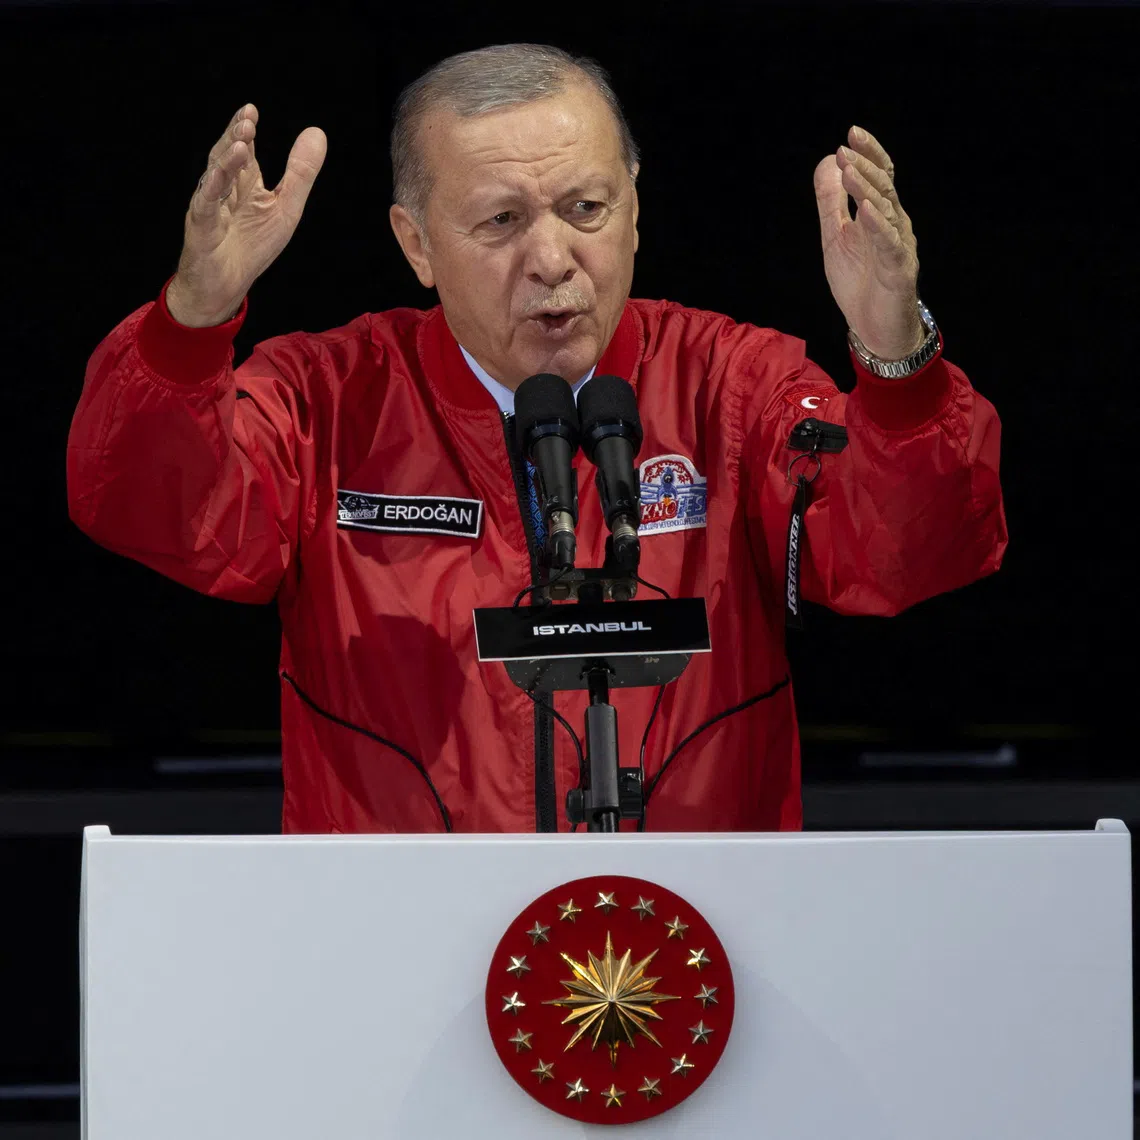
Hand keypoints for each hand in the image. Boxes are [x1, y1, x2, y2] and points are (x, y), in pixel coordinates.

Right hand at [166, 104, 327, 326]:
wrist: (224, 286)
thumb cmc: (252, 247)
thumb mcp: (286, 207)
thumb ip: (300, 173)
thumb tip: (316, 132)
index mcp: (244, 183)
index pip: (244, 151)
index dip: (245, 130)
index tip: (251, 110)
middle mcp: (224, 189)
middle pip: (227, 156)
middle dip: (235, 136)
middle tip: (247, 118)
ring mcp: (210, 207)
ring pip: (216, 176)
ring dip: (227, 157)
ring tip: (240, 139)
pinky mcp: (202, 227)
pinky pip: (206, 204)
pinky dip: (213, 187)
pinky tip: (221, 173)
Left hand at [813, 126, 922, 359]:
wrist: (873, 327)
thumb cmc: (859, 281)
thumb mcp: (835, 236)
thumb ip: (831, 203)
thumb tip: (826, 162)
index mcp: (879, 215)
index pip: (879, 176)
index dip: (868, 154)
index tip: (851, 134)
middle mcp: (894, 224)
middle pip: (884, 186)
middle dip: (866, 164)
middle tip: (846, 147)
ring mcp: (898, 245)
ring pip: (887, 209)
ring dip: (868, 188)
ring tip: (851, 170)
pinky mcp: (899, 269)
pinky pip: (889, 243)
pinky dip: (878, 225)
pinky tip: (866, 209)